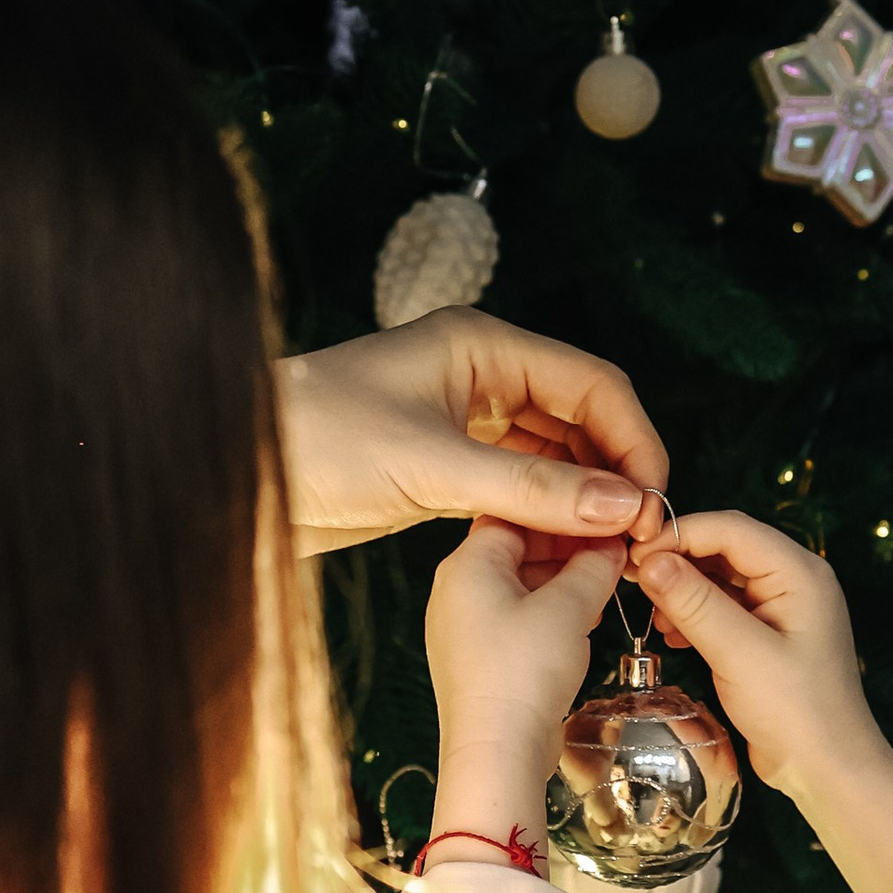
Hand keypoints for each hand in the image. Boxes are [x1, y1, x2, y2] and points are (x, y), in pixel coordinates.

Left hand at [274, 311, 666, 559]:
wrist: (239, 467)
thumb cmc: (318, 439)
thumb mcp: (433, 465)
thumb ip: (532, 486)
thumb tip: (623, 505)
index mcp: (483, 345)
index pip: (593, 383)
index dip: (634, 440)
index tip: (654, 500)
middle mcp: (482, 374)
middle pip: (581, 416)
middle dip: (615, 470)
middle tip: (641, 534)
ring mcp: (464, 419)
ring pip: (553, 452)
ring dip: (584, 495)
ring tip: (611, 548)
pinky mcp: (445, 462)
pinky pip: (518, 481)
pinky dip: (545, 510)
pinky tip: (564, 545)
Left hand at [420, 519, 624, 871]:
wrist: (496, 752)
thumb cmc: (522, 674)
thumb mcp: (570, 608)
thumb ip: (595, 566)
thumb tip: (612, 545)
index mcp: (468, 562)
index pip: (518, 511)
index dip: (567, 510)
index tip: (608, 515)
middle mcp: (458, 589)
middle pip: (520, 546)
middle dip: (571, 546)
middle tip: (617, 547)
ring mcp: (466, 626)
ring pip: (523, 584)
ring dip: (566, 582)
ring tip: (610, 582)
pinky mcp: (481, 658)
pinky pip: (520, 618)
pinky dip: (554, 612)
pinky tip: (588, 618)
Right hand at [630, 510, 892, 892]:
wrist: (828, 769)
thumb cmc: (797, 710)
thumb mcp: (740, 653)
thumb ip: (695, 602)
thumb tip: (650, 562)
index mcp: (798, 571)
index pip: (730, 528)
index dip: (679, 534)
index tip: (634, 555)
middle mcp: (793, 579)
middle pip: (724, 547)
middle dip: (678, 560)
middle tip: (633, 580)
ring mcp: (780, 607)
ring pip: (720, 577)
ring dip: (684, 588)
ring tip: (654, 614)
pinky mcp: (767, 634)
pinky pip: (724, 606)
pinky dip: (695, 613)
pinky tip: (672, 633)